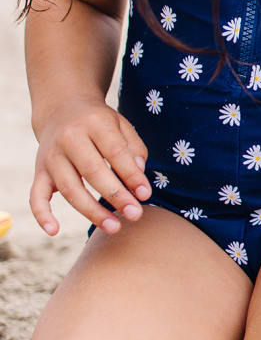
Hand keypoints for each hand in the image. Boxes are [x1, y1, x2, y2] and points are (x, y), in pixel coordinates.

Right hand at [31, 96, 151, 235]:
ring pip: (69, 188)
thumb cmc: (100, 122)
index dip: (131, 175)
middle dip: (116, 196)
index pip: (115, 152)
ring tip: (114, 227)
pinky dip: (42, 214)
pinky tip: (54, 231)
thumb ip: (133, 148)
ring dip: (91, 211)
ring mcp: (51, 156)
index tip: (145, 194)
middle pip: (92, 172)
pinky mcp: (39, 171)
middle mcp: (69, 139)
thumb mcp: (121, 125)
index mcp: (94, 123)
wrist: (61, 109)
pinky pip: (36, 196)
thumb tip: (139, 173)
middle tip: (135, 215)